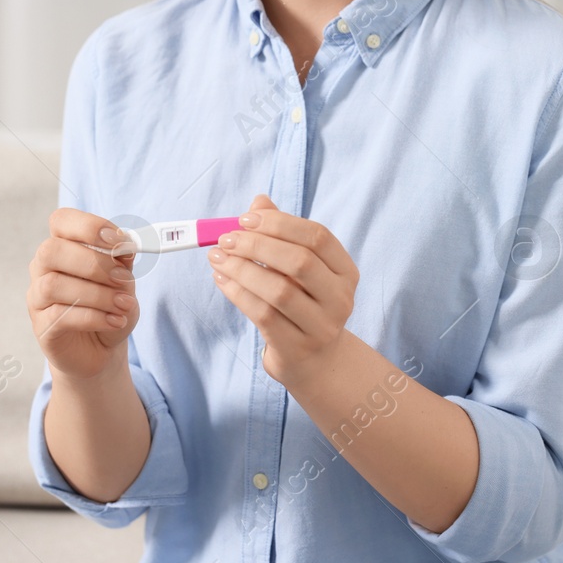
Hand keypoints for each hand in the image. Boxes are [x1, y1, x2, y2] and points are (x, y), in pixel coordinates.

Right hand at [28, 208, 139, 380]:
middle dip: (93, 263)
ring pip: (54, 285)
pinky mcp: (42, 328)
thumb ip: (122, 262)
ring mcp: (37, 298)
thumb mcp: (124, 281)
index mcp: (63, 246)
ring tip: (123, 304)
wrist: (102, 349)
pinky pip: (61, 316)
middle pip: (51, 250)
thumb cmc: (110, 306)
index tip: (119, 241)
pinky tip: (115, 321)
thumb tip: (126, 248)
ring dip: (97, 294)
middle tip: (123, 278)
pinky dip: (95, 317)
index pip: (61, 221)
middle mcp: (43, 268)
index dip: (88, 226)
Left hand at [209, 194, 358, 385]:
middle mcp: (340, 298)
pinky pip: (262, 315)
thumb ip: (282, 235)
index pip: (318, 237)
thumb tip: (259, 202)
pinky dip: (237, 293)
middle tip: (226, 238)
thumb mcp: (298, 269)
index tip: (245, 219)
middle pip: (300, 262)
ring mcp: (321, 326)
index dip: (280, 223)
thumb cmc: (302, 303)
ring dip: (242, 269)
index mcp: (345, 271)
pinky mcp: (297, 348)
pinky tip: (222, 280)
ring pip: (279, 291)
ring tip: (217, 257)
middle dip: (258, 245)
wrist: (314, 360)